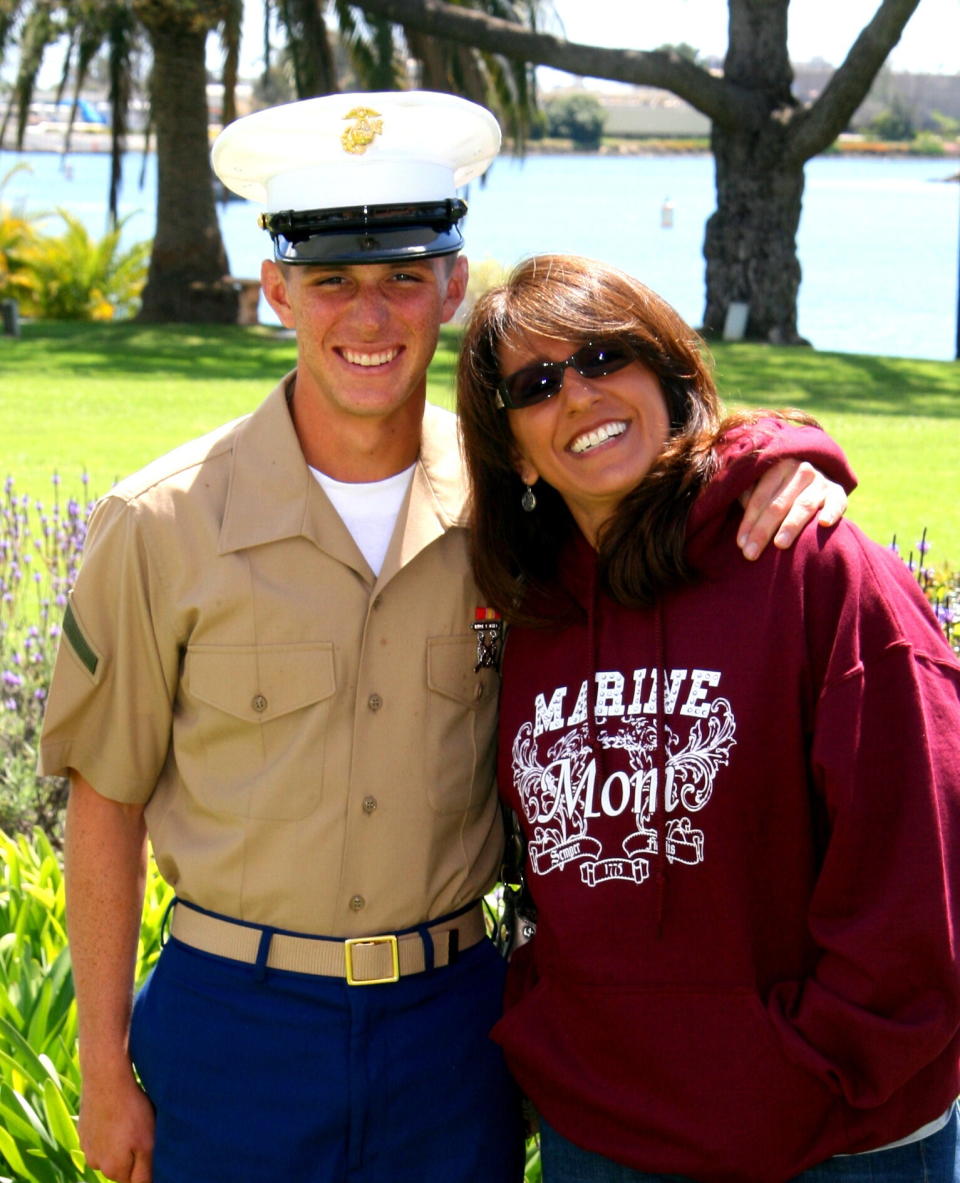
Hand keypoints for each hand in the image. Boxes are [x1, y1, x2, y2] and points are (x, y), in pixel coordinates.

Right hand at [78, 1066, 153, 1182]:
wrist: (106, 1079)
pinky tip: (116, 1112)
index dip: (146, 1166)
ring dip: (120, 1142)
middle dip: (133, 1154)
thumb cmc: (131, 1110)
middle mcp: (96, 1164)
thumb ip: (144, 1173)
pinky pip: (100, 1136)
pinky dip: (109, 1129)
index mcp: (114, 1170)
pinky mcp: (83, 1130)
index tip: (149, 1147)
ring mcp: (87, 1147)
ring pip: (110, 1152)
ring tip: (129, 1119)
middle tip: (142, 1129)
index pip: (134, 1181)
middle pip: (121, 1167)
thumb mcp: (148, 1143)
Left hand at [737, 459, 846, 560]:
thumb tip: (741, 523)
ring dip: (790, 526)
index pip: (760, 497)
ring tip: (779, 544)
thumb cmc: (776, 489)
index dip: (749, 521)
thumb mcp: (759, 486)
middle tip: (751, 553)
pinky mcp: (837, 493)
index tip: (740, 543)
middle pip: (778, 504)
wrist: (809, 481)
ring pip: (803, 505)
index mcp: (777, 466)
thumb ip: (747, 498)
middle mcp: (800, 470)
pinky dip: (832, 512)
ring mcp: (820, 481)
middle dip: (763, 530)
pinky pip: (837, 503)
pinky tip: (824, 524)